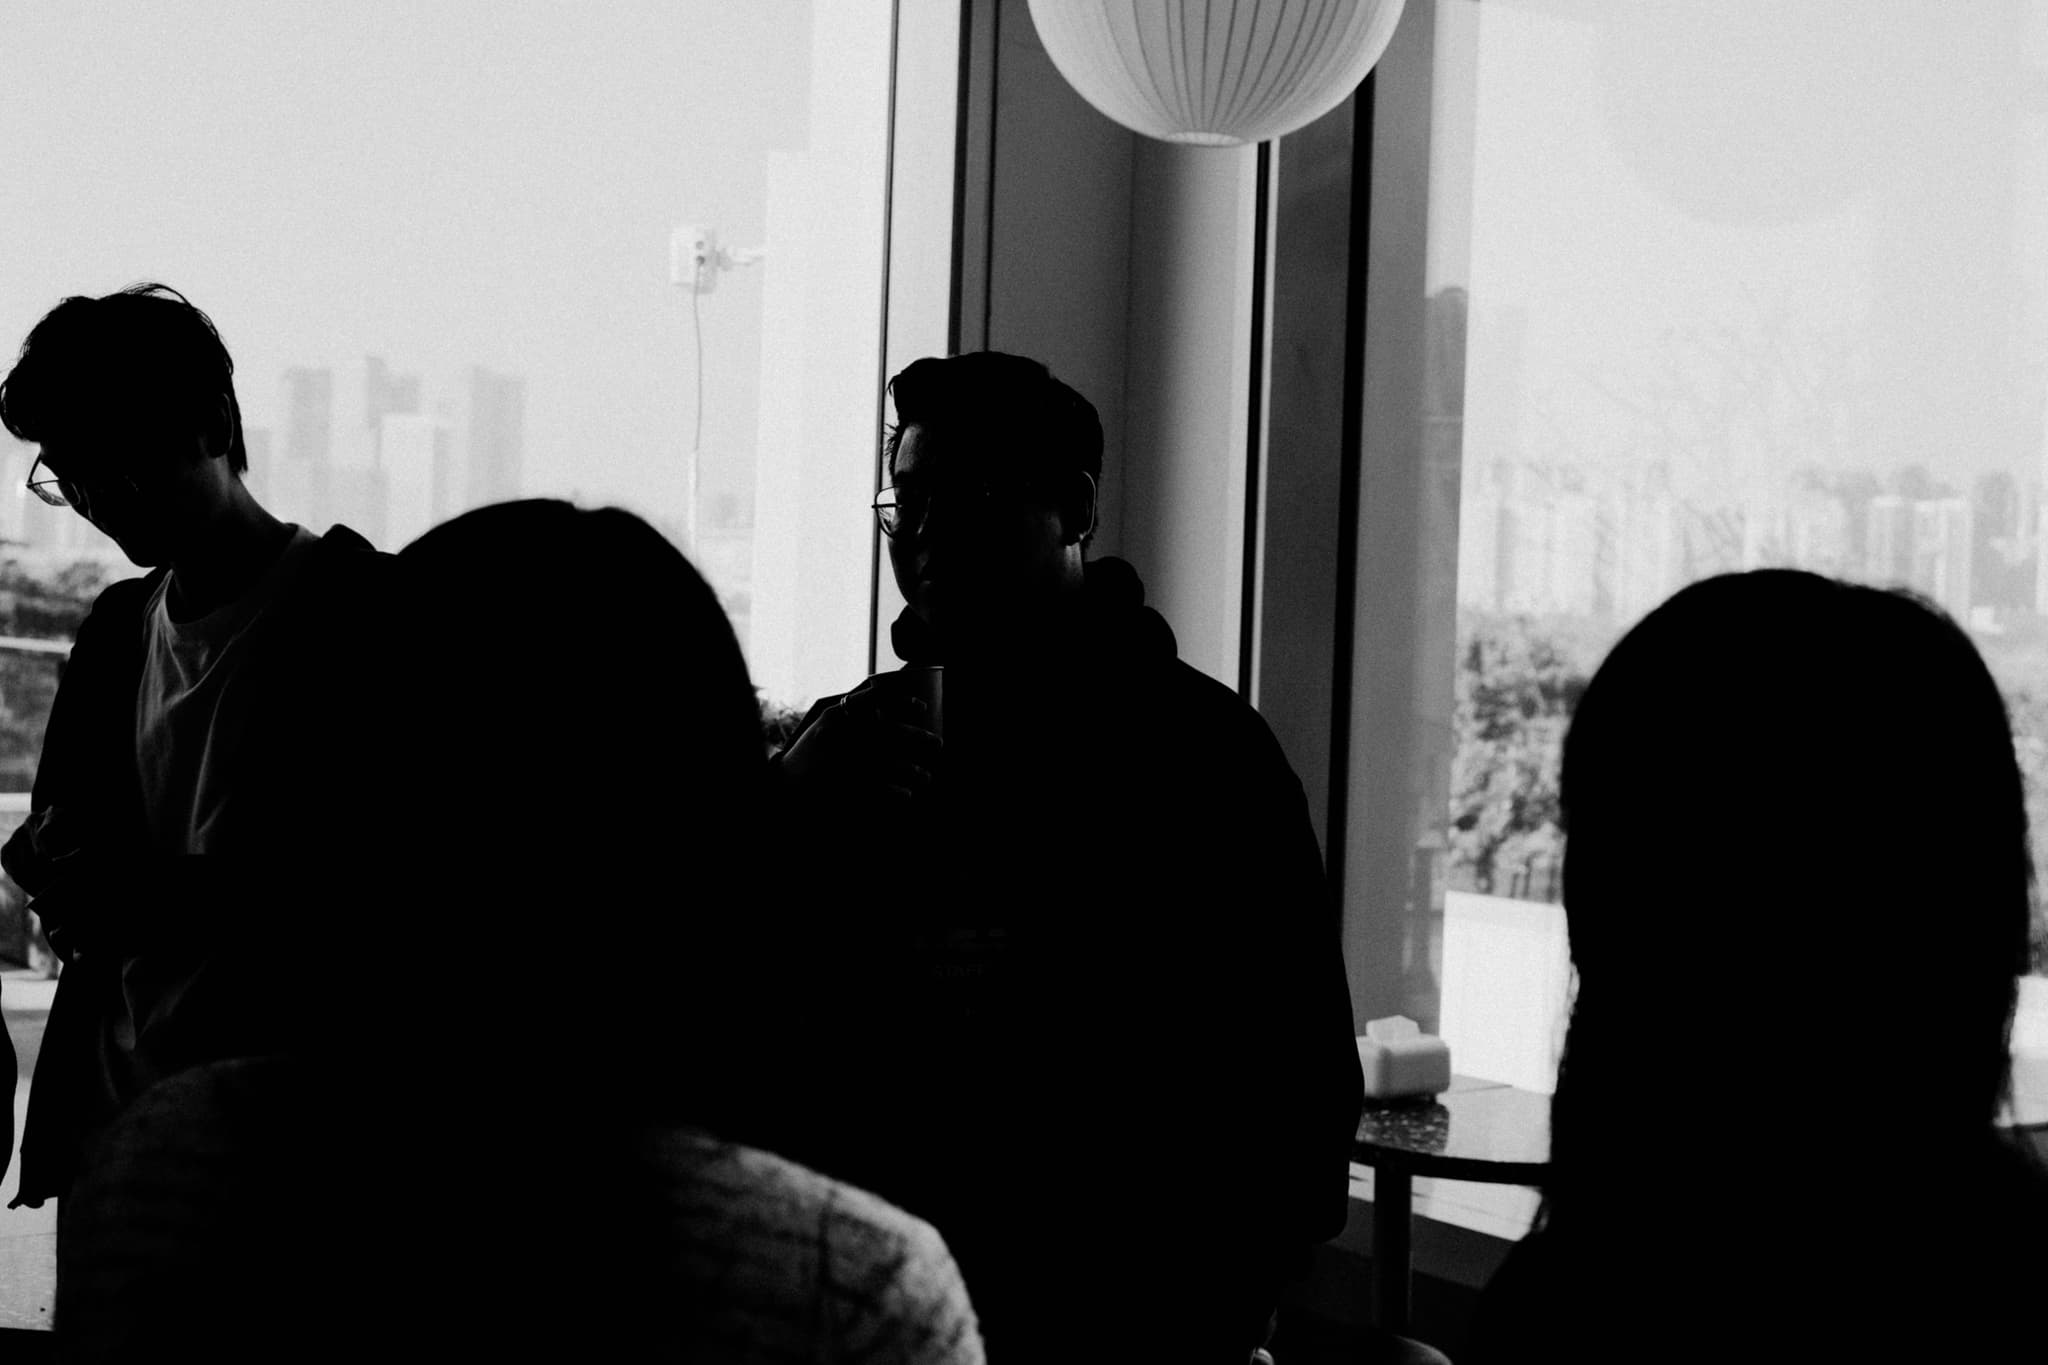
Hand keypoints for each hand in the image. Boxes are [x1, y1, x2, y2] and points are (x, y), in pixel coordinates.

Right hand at [779, 678, 941, 801]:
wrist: (784, 782)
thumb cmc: (812, 750)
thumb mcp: (825, 721)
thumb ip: (851, 708)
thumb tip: (881, 691)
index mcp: (835, 717)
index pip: (872, 701)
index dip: (900, 700)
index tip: (922, 706)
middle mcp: (838, 736)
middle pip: (887, 732)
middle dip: (918, 737)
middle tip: (938, 743)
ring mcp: (839, 761)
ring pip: (886, 763)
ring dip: (912, 770)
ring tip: (927, 776)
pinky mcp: (840, 786)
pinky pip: (875, 789)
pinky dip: (894, 793)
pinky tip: (907, 795)